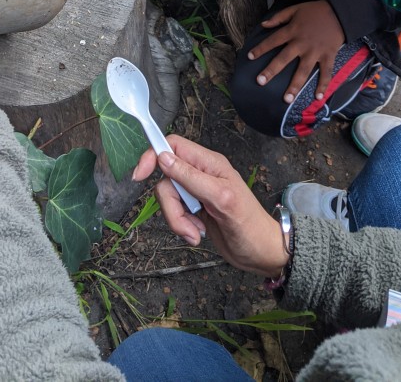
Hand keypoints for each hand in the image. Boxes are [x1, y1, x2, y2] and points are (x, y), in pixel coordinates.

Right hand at [133, 135, 287, 278]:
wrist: (261, 254)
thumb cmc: (250, 225)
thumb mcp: (221, 199)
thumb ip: (191, 177)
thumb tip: (163, 157)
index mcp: (209, 163)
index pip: (173, 146)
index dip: (153, 154)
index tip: (140, 175)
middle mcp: (201, 174)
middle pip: (166, 179)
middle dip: (171, 205)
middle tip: (188, 223)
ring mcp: (196, 193)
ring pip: (168, 198)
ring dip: (177, 220)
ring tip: (196, 232)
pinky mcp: (194, 210)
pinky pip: (174, 213)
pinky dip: (182, 226)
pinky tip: (198, 234)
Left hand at [248, 0, 343, 101]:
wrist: (340, 12)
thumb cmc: (315, 11)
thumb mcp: (295, 9)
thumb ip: (279, 17)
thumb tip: (263, 24)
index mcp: (292, 31)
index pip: (273, 40)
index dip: (260, 48)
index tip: (249, 57)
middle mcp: (301, 43)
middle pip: (283, 58)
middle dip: (271, 70)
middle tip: (260, 81)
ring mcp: (315, 51)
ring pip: (303, 70)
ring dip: (295, 85)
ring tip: (286, 99)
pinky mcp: (328, 56)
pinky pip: (325, 73)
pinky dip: (323, 85)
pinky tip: (318, 98)